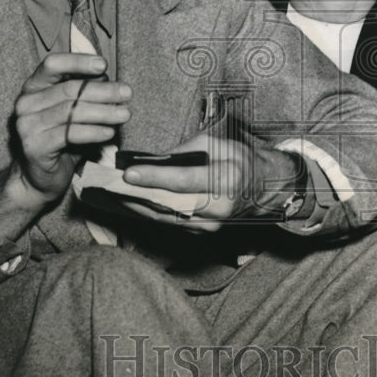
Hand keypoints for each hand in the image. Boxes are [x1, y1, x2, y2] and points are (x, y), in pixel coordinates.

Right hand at [9, 52, 131, 203]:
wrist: (39, 177)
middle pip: (68, 90)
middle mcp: (26, 103)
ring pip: (71, 112)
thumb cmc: (60, 139)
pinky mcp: (34, 146)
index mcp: (33, 87)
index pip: (53, 64)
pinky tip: (109, 132)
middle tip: (127, 93)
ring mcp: (27, 125)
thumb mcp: (73, 112)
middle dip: (102, 90)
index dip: (78, 61)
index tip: (103, 64)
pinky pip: (69, 134)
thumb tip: (107, 77)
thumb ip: (85, 93)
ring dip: (103, 112)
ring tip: (124, 114)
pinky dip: (93, 132)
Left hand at [120, 133, 300, 231]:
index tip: (127, 174)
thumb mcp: (218, 143)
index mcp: (225, 180)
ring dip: (137, 207)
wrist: (268, 188)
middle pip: (168, 204)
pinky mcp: (203, 233)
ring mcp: (210, 225)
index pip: (181, 181)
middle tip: (108, 187)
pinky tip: (131, 205)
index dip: (152, 178)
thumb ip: (185, 151)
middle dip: (135, 195)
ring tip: (112, 196)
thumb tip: (154, 160)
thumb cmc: (242, 160)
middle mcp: (217, 208)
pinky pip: (171, 223)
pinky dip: (149, 214)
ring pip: (165, 218)